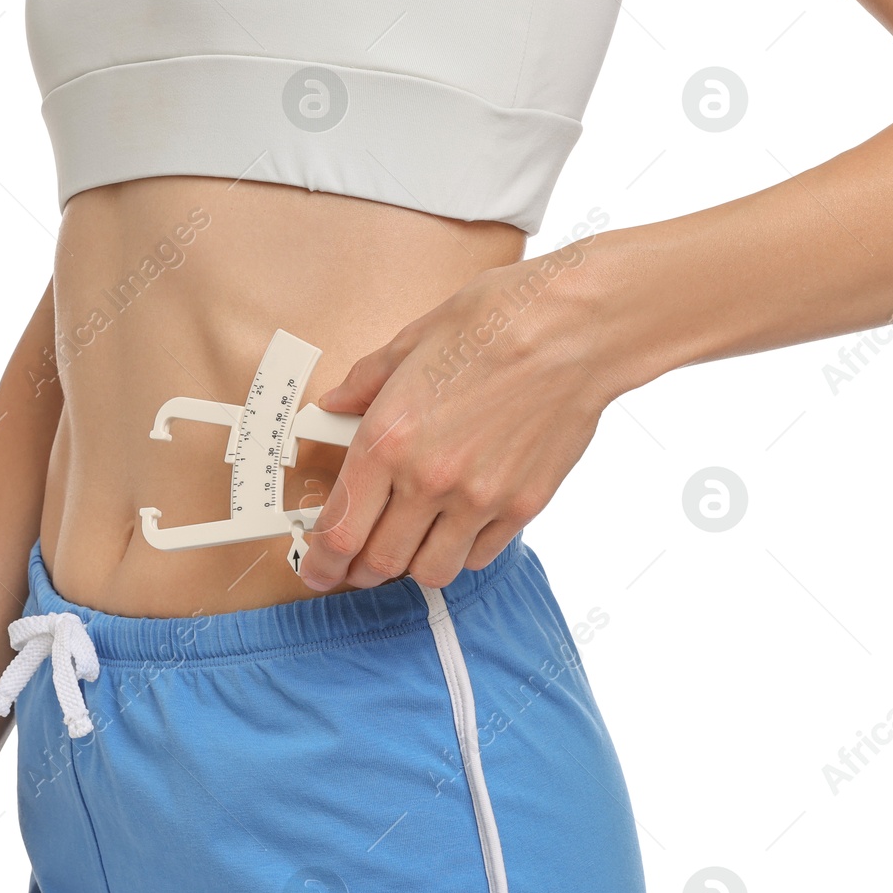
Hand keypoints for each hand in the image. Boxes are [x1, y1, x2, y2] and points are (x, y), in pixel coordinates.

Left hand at [298, 245, 612, 591]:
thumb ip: (366, 383)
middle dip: (358, 572)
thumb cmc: (499, 321)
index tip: (316, 571)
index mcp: (389, 438)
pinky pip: (479, 555)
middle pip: (379, 563)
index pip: (340, 531)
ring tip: (408, 546)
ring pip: (431, 571)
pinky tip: (458, 526)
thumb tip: (334, 406)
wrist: (576, 329)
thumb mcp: (414, 340)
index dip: (320, 563)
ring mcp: (480, 499)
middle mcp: (430, 479)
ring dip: (411, 567)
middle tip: (355, 566)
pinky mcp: (522, 507)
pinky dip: (461, 551)